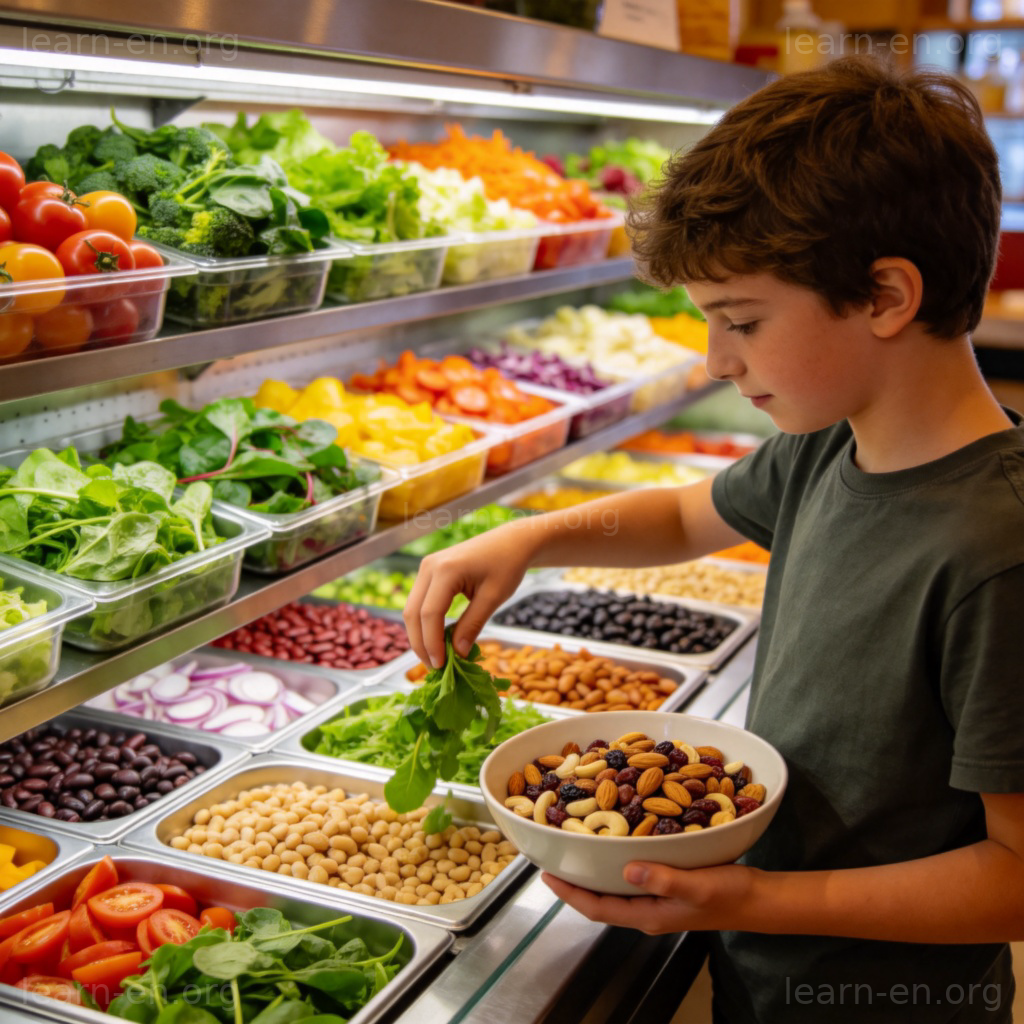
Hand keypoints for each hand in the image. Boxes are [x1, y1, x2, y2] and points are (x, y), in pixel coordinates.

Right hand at [404, 526, 530, 668]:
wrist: (511, 541)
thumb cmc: (507, 565)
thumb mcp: (493, 597)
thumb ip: (473, 624)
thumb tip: (458, 654)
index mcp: (445, 570)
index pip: (429, 614)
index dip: (432, 643)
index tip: (442, 666)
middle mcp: (428, 566)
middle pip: (412, 613)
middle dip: (421, 644)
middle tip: (436, 668)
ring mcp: (426, 567)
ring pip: (411, 609)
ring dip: (420, 635)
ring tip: (436, 658)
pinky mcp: (429, 572)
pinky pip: (419, 602)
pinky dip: (425, 623)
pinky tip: (437, 640)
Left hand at [541, 862, 754, 934]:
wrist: (758, 899)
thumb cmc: (728, 894)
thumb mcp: (695, 885)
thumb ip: (661, 879)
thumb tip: (626, 869)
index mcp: (648, 915)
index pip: (598, 909)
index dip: (570, 894)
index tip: (546, 875)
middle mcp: (648, 911)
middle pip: (601, 900)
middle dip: (576, 883)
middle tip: (555, 858)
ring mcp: (657, 901)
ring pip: (615, 890)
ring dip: (595, 873)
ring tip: (576, 850)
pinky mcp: (667, 888)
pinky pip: (632, 879)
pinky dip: (617, 865)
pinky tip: (616, 846)